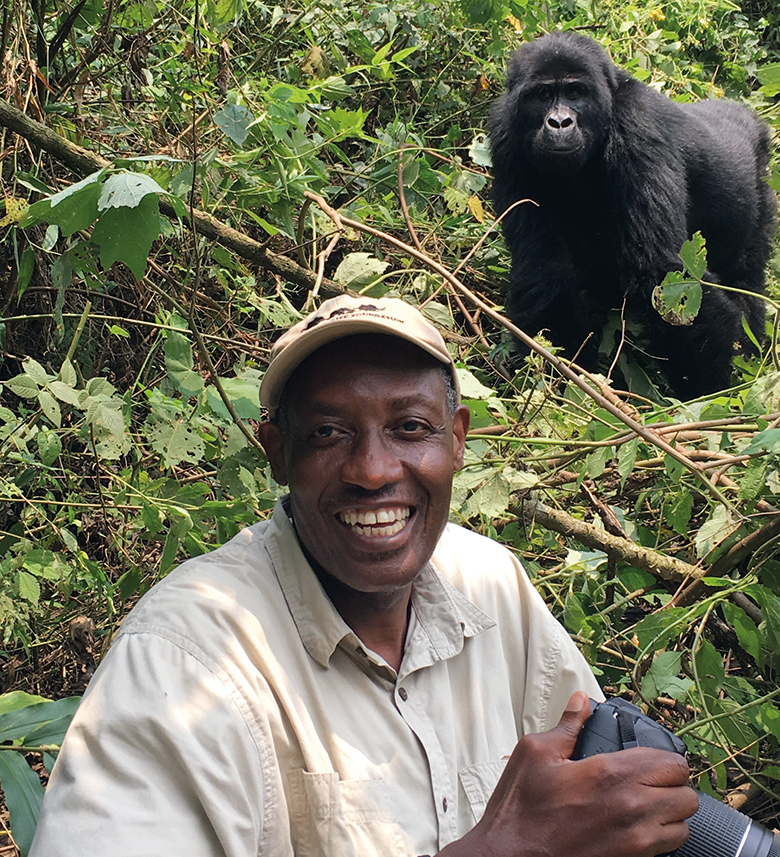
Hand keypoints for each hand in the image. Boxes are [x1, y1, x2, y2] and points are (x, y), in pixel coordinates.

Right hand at [440, 691, 698, 856]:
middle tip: (649, 781)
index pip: (673, 764)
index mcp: (611, 775)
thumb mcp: (536, 753)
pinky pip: (667, 850)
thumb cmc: (520, 809)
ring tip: (645, 806)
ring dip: (669, 815)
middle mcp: (632, 809)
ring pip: (682, 827)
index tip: (649, 759)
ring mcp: (635, 843)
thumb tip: (582, 701)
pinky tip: (635, 828)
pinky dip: (660, 838)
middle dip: (672, 786)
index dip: (664, 759)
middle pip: (687, 797)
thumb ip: (567, 725)